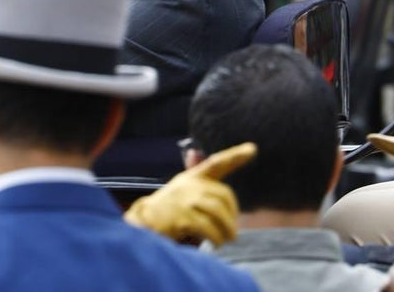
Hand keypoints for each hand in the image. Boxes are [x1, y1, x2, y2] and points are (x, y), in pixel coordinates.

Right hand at [123, 142, 256, 245]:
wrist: (142, 223)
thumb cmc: (167, 208)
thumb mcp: (182, 190)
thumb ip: (198, 182)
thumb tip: (195, 153)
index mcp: (192, 176)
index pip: (217, 163)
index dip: (235, 156)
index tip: (252, 149)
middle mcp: (189, 184)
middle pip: (223, 196)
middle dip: (232, 216)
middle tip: (233, 233)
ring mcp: (184, 200)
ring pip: (217, 212)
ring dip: (226, 229)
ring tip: (227, 240)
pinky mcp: (181, 217)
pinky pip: (207, 227)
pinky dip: (215, 237)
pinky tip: (216, 244)